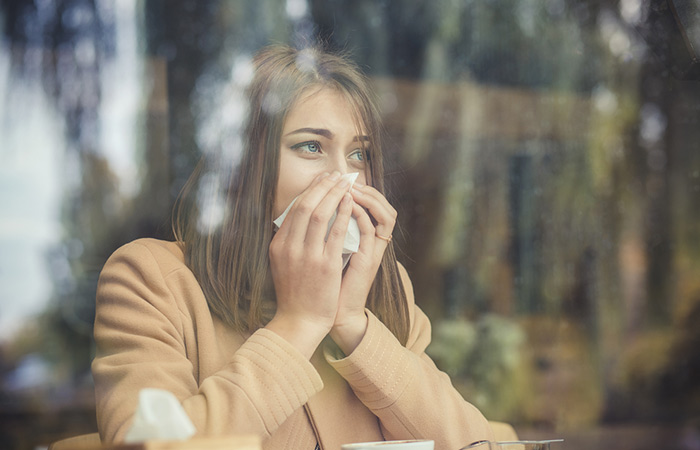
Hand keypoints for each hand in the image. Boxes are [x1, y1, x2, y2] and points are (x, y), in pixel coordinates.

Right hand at [267, 172, 353, 357]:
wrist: (299, 321)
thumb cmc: (294, 294)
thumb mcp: (282, 264)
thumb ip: (288, 242)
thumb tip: (296, 219)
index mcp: (278, 245)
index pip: (294, 209)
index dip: (309, 191)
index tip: (322, 180)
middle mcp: (290, 247)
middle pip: (306, 206)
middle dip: (322, 186)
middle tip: (335, 175)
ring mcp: (307, 256)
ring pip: (320, 214)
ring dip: (333, 194)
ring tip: (345, 183)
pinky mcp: (325, 265)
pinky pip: (335, 232)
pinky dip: (343, 213)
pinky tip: (350, 202)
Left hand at [330, 182, 396, 353]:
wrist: (329, 313)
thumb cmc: (324, 285)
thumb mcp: (325, 252)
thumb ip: (325, 232)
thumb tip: (310, 209)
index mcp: (363, 240)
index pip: (371, 206)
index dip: (358, 190)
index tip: (337, 179)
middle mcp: (372, 244)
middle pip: (383, 206)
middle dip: (365, 188)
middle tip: (344, 177)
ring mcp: (373, 252)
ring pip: (385, 214)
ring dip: (368, 197)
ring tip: (349, 186)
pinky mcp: (368, 260)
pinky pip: (371, 230)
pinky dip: (361, 214)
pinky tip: (348, 203)